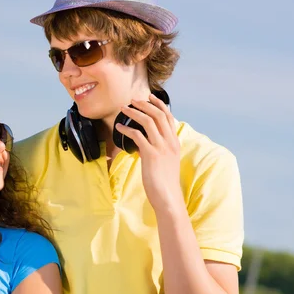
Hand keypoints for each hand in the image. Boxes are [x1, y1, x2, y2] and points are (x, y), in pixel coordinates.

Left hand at [114, 94, 183, 212]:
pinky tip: (119, 128)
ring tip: (124, 109)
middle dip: (145, 104)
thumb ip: (160, 149)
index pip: (168, 117)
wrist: (168, 196)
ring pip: (148, 121)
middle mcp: (170, 142)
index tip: (149, 97)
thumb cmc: (165, 181)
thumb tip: (145, 142)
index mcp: (175, 142)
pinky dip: (126, 129)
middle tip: (133, 100)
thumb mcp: (167, 161)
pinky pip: (137, 136)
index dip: (158, 105)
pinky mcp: (150, 155)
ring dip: (134, 112)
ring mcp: (161, 147)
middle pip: (158, 115)